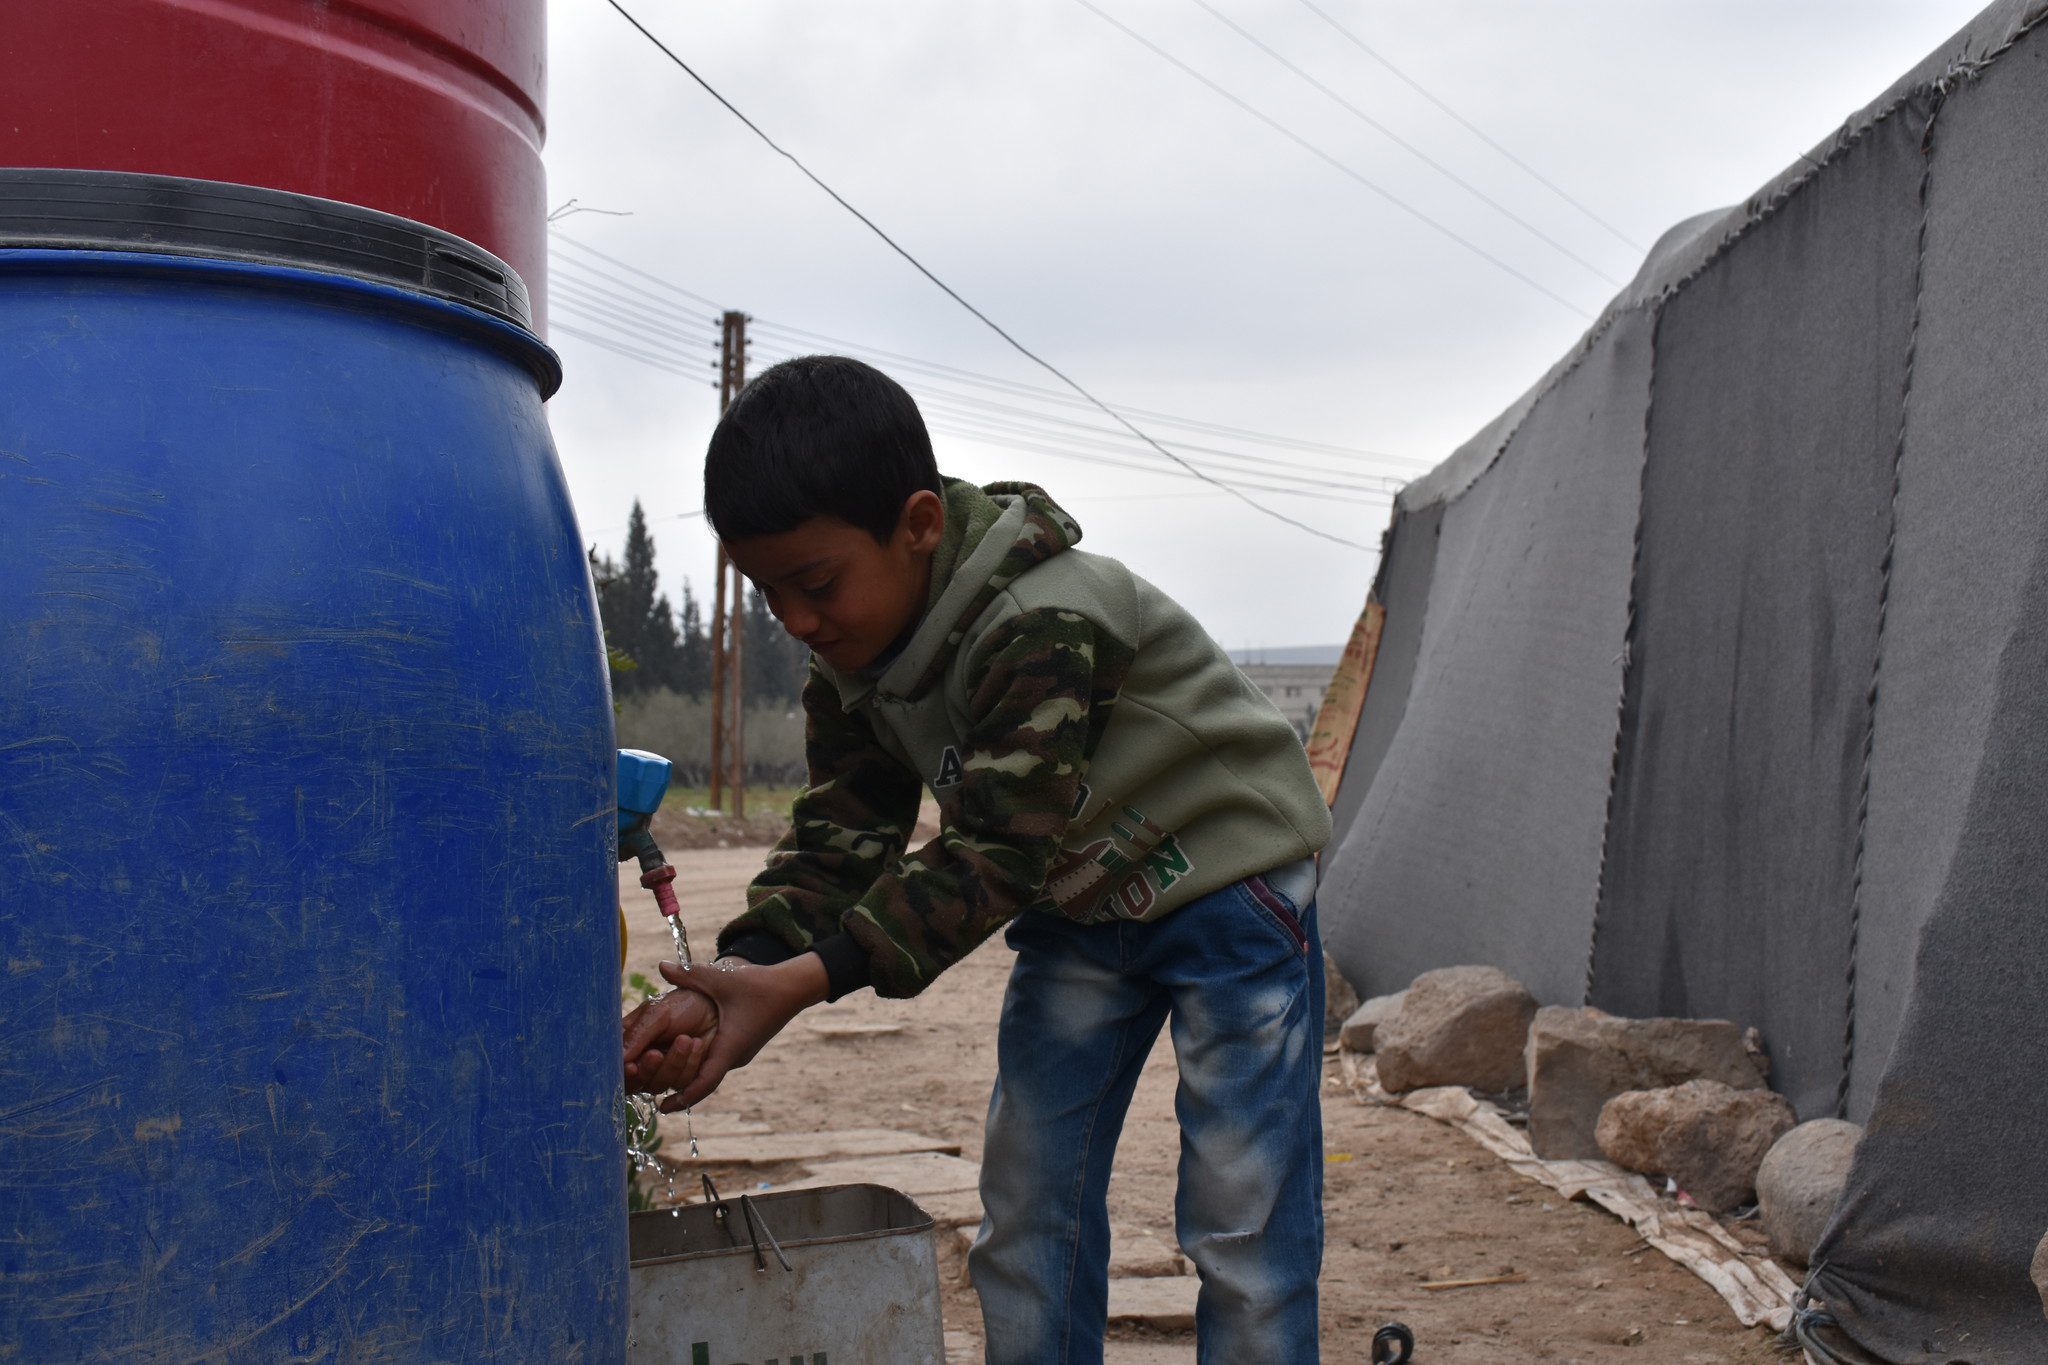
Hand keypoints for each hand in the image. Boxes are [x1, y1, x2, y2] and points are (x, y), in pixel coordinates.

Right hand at [622, 987, 717, 1094]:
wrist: (718, 1008)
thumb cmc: (684, 1005)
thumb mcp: (658, 1013)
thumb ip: (638, 1033)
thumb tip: (620, 1058)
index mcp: (629, 1041)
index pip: (614, 1065)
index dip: (621, 1071)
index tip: (632, 1066)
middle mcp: (642, 1060)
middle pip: (634, 1084)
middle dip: (648, 1070)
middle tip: (657, 1053)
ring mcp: (662, 1072)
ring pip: (657, 1086)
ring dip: (674, 1063)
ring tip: (688, 1039)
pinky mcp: (683, 1079)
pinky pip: (681, 1087)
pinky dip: (691, 1066)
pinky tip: (698, 1045)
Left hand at [651, 954, 829, 1111]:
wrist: (792, 987)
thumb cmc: (759, 984)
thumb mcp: (721, 979)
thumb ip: (689, 974)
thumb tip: (661, 965)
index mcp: (730, 1047)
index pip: (705, 1083)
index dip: (683, 1098)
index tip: (662, 1108)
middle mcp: (735, 1056)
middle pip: (703, 1081)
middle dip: (678, 1086)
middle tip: (649, 1088)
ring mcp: (740, 1053)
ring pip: (710, 1071)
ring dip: (688, 1074)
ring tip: (660, 1073)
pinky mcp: (742, 1045)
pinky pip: (717, 1060)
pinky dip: (699, 1063)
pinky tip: (682, 1053)